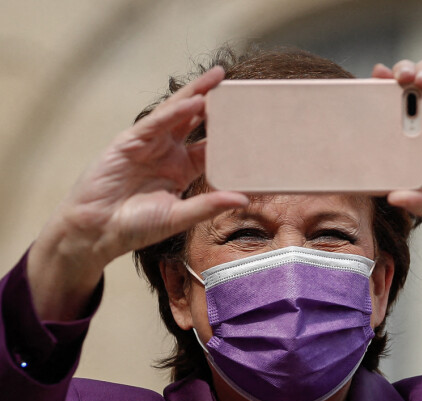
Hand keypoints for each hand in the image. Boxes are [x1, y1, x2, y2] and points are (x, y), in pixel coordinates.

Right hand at [27, 66, 247, 320]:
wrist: (98, 231)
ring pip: (176, 114)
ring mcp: (149, 145)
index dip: (230, 135)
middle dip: (215, 104)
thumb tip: (244, 198)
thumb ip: (209, 205)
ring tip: (218, 79)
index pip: (211, 147)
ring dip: (196, 95)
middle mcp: (168, 153)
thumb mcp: (179, 216)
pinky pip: (155, 124)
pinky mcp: (129, 142)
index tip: (253, 124)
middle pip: (196, 122)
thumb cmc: (137, 226)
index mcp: (182, 170)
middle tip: (238, 87)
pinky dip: (173, 113)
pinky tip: (193, 102)